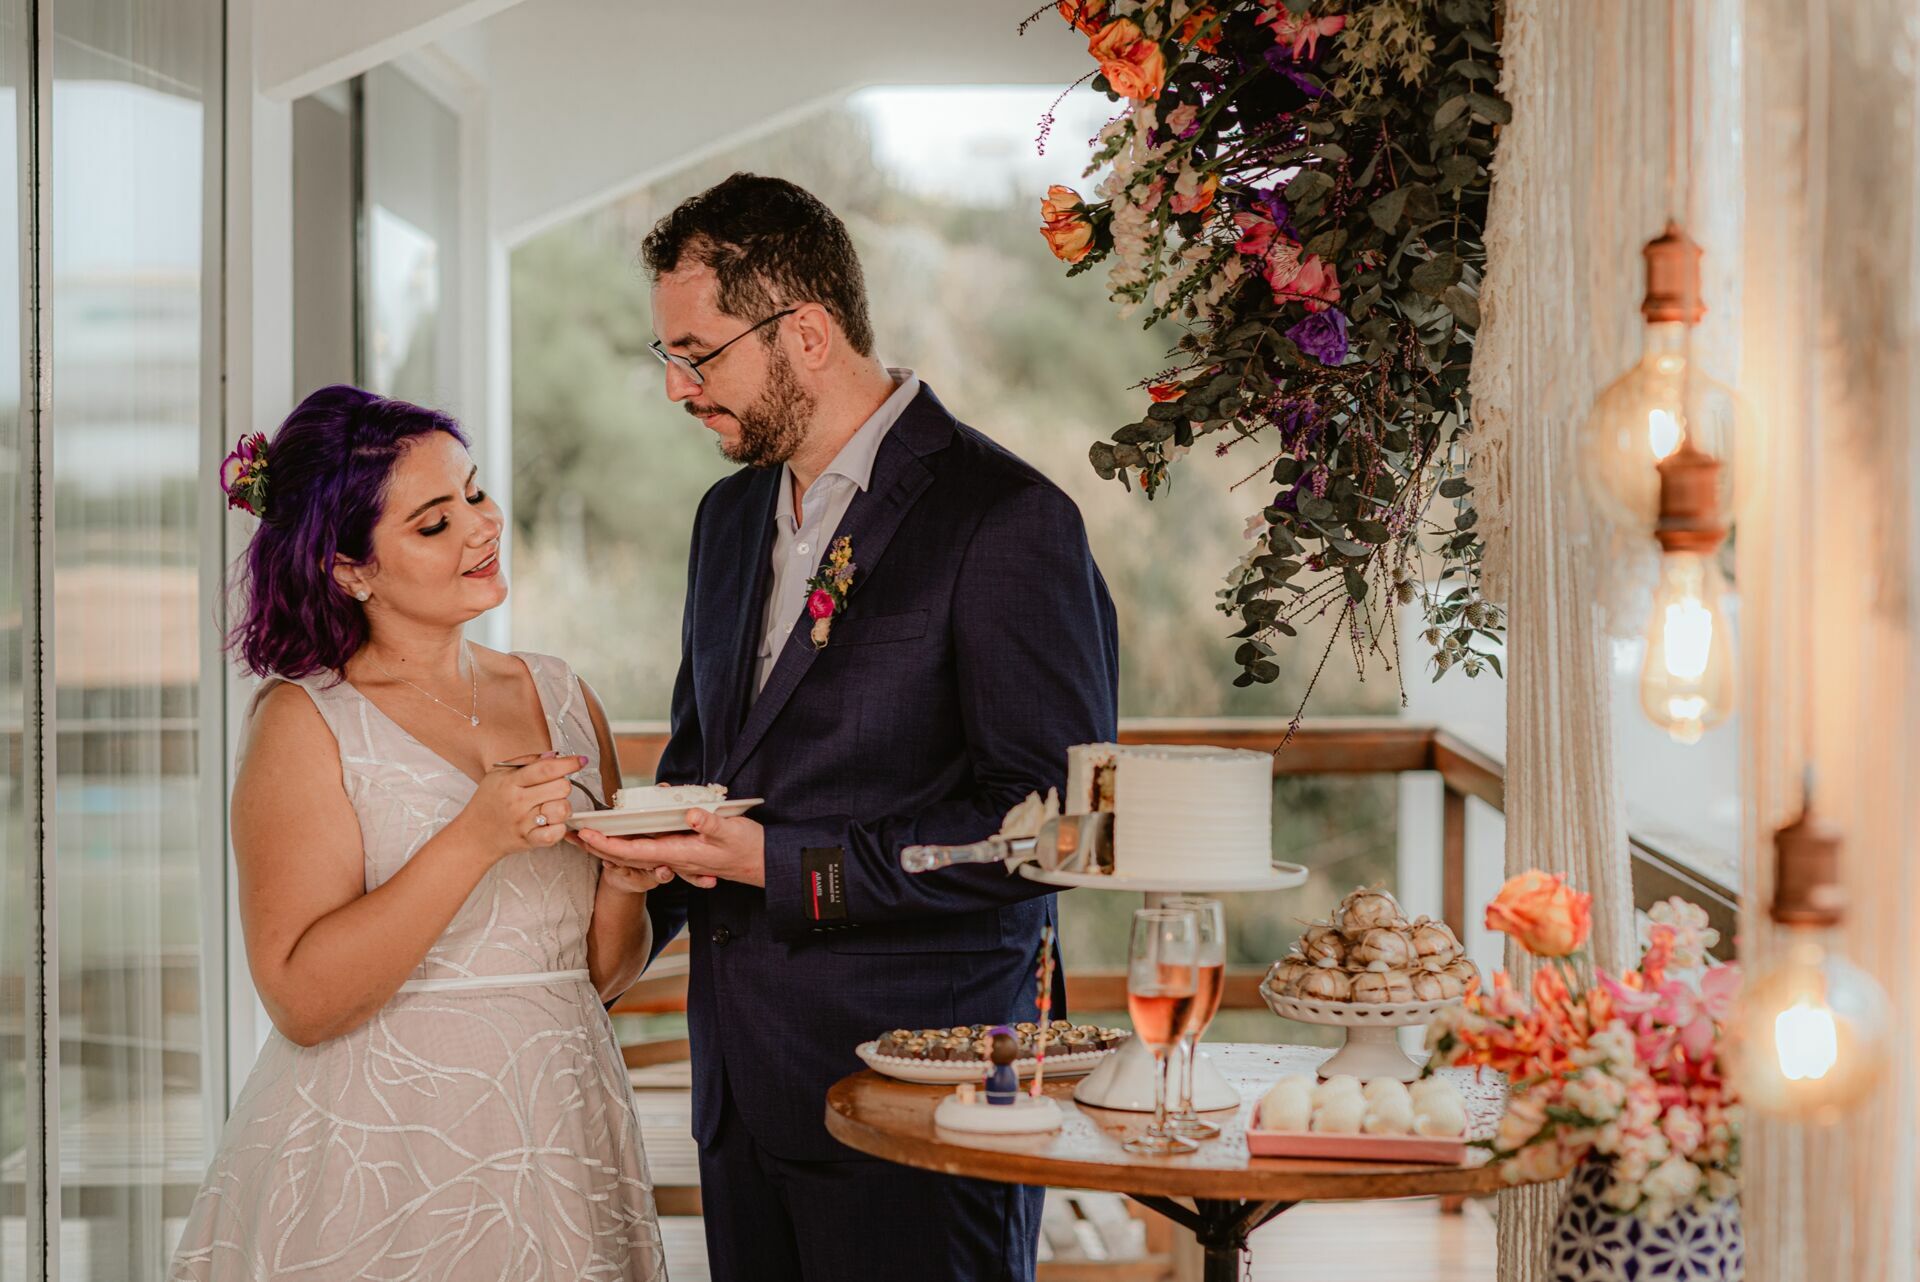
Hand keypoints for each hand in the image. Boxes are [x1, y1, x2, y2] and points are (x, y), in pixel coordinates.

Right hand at [454, 753, 582, 862]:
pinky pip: (556, 834)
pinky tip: (550, 823)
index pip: (546, 769)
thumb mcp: (499, 774)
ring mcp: (524, 823)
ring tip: (550, 807)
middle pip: (561, 788)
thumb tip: (554, 755)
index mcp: (511, 782)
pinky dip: (558, 828)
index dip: (568, 763)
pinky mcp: (529, 840)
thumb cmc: (489, 802)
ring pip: (562, 810)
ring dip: (562, 807)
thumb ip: (527, 760)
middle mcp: (518, 802)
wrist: (474, 835)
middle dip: (563, 785)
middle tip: (553, 789)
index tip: (580, 761)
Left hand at [575, 809, 764, 888]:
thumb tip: (690, 814)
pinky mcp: (683, 854)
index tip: (585, 834)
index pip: (634, 851)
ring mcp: (678, 858)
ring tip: (584, 836)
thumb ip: (711, 824)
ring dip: (608, 846)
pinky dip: (628, 845)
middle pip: (626, 856)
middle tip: (568, 834)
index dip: (607, 843)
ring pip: (634, 854)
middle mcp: (674, 859)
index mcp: (680, 853)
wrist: (765, 866)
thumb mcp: (733, 831)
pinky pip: (648, 852)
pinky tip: (619, 839)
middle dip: (596, 846)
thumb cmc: (750, 849)